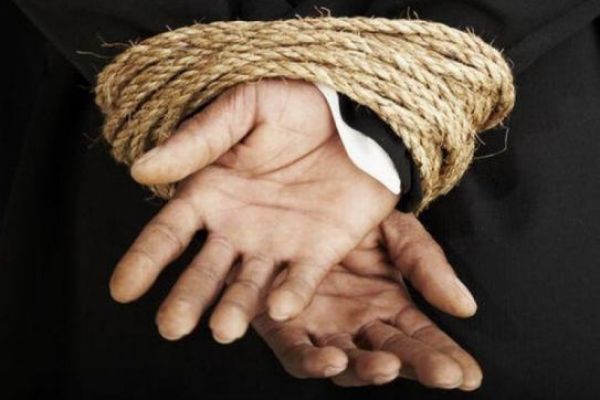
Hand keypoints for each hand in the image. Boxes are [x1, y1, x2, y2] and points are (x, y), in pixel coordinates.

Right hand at [109, 79, 398, 341]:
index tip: (122, 289)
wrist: (355, 116)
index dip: (145, 260)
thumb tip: (142, 170)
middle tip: (171, 326)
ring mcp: (277, 244)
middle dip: (187, 298)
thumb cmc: (295, 105)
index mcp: (210, 195)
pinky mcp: (318, 251)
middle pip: (205, 271)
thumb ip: (199, 139)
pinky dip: (292, 293)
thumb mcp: (245, 109)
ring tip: (223, 330)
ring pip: (249, 285)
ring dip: (236, 309)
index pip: (168, 234)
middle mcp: (236, 228)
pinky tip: (282, 306)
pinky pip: (303, 277)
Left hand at [253, 211, 480, 389]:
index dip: (445, 357)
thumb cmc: (351, 213)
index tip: (469, 376)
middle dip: (417, 367)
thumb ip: (425, 265)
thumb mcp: (395, 232)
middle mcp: (356, 324)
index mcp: (388, 304)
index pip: (422, 338)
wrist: (298, 190)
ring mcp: (320, 327)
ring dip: (365, 370)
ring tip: (386, 366)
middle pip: (390, 355)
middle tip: (442, 375)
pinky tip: (331, 359)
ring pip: (344, 363)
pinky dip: (311, 361)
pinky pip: (295, 350)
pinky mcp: (282, 325)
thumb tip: (465, 308)